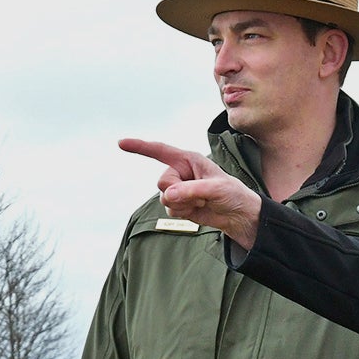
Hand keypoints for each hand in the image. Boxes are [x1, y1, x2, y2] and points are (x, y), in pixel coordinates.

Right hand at [119, 138, 261, 249]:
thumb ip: (191, 190)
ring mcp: (178, 188)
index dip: (140, 147)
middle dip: (178, 192)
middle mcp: (180, 172)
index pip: (160, 151)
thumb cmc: (232, 194)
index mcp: (188, 159)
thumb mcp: (216, 189)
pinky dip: (183, 213)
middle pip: (161, 182)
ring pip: (164, 198)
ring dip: (183, 204)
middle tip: (199, 196)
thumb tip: (168, 195)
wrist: (237, 214)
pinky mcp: (179, 204)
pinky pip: (169, 210)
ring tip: (201, 202)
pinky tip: (197, 209)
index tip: (121, 143)